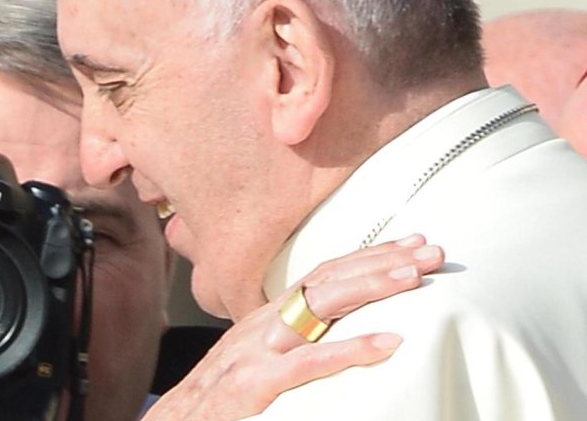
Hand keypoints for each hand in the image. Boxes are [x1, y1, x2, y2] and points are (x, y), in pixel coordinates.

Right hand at [142, 234, 444, 419]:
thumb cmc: (214, 402)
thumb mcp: (253, 364)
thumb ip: (289, 347)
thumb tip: (329, 338)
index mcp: (265, 319)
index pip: (321, 274)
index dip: (366, 257)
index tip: (408, 243)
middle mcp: (262, 324)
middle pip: (328, 279)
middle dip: (381, 261)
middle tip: (430, 250)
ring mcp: (256, 351)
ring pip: (320, 305)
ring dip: (372, 287)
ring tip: (415, 277)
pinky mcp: (255, 383)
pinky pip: (310, 361)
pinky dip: (352, 350)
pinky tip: (389, 342)